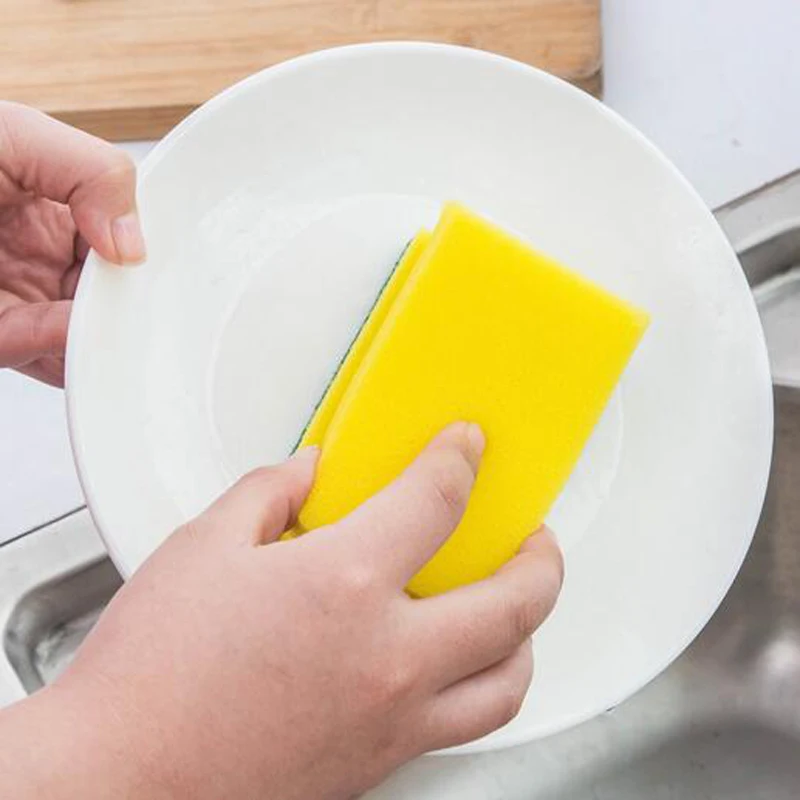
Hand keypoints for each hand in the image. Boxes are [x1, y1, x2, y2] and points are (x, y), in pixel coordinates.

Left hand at [0, 102, 144, 385]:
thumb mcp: (14, 136)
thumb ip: (91, 172)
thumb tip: (134, 243)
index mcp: (59, 207)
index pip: (126, 236)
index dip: (150, 248)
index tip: (170, 260)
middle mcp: (46, 257)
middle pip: (114, 290)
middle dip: (138, 299)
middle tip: (161, 303)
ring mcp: (24, 301)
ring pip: (88, 331)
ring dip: (111, 333)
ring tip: (133, 329)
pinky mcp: (1, 337)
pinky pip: (45, 351)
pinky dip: (69, 349)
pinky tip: (86, 336)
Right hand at [0, 423, 562, 798]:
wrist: (116, 780)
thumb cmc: (151, 673)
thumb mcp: (203, 547)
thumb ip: (269, 494)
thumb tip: (308, 474)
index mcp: (344, 583)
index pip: (438, 500)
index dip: (459, 459)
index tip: (465, 446)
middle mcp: (387, 655)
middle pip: (516, 600)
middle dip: (541, 557)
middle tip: (536, 538)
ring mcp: (392, 718)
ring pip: (509, 680)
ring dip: (528, 633)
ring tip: (516, 608)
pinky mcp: (379, 764)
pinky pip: (464, 725)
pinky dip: (483, 685)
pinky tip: (455, 665)